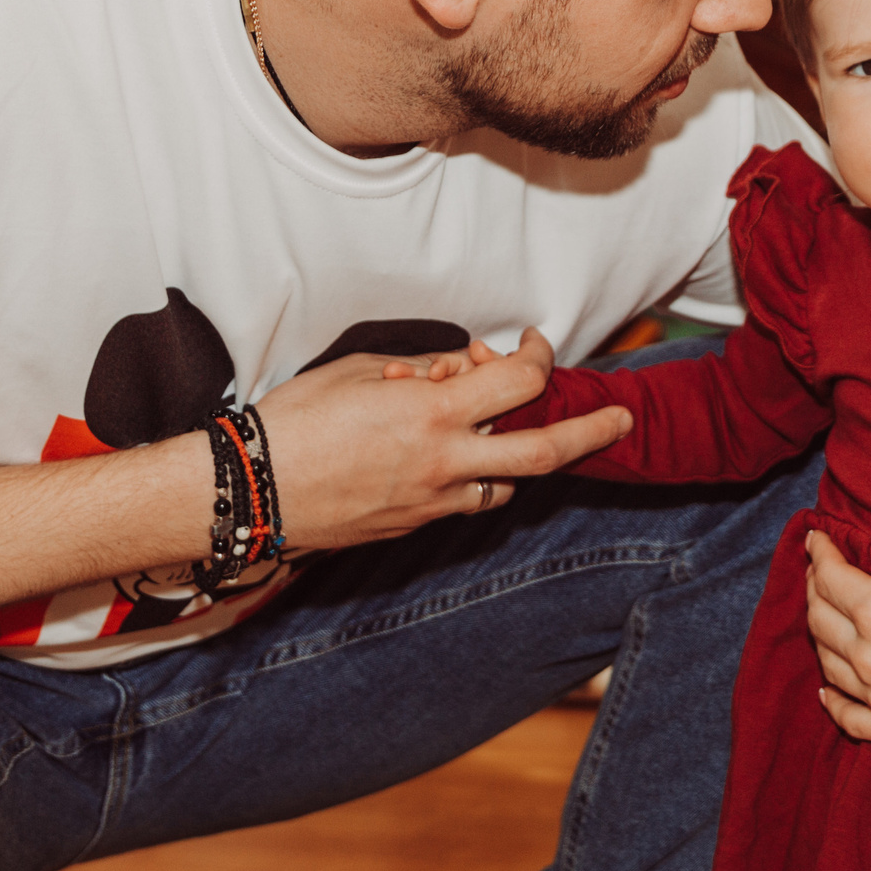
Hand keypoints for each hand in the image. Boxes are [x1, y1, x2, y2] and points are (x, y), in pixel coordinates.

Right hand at [254, 327, 627, 550]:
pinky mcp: (413, 527)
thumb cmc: (294, 420)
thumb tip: (466, 367)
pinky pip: (466, 504)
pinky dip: (477, 479)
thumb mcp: (361, 371)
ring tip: (507, 431)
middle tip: (623, 418)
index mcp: (434, 414)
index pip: (520, 383)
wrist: (247, 491)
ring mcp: (432, 502)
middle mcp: (446, 463)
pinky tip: (458, 460)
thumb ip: (425, 369)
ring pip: (507, 483)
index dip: (539, 356)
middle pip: (546, 451)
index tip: (536, 343)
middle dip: (594, 432)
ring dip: (519, 457)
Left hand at [806, 466, 870, 763]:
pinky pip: (849, 718)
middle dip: (814, 589)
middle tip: (820, 571)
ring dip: (820, 634)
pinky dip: (832, 700)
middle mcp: (870, 660)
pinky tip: (828, 687)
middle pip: (819, 619)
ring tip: (825, 614)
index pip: (829, 577)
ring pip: (829, 665)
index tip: (818, 539)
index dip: (820, 553)